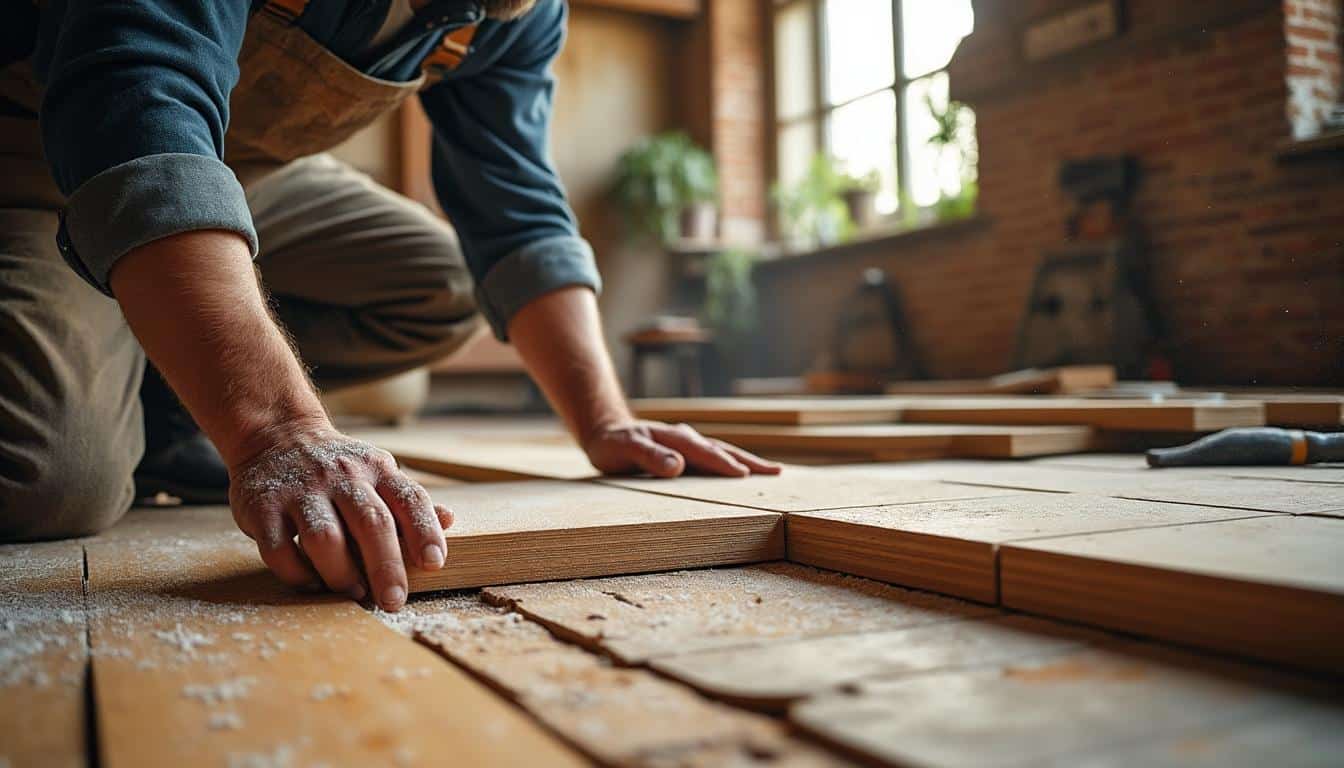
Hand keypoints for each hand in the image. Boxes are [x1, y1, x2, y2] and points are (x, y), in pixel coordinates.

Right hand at [228, 426, 451, 610]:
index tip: (435, 564)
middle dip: (386, 566)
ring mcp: (300, 491)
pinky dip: (297, 574)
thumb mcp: (377, 473)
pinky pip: (279, 549)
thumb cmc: (338, 468)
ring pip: (325, 538)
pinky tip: (312, 583)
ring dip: (341, 572)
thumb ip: (409, 501)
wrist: (275, 435)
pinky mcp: (262, 507)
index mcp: (376, 469)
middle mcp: (341, 476)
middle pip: (371, 522)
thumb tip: (449, 520)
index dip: (425, 532)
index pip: (409, 499)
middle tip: (393, 601)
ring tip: (353, 591)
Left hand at [582, 420, 781, 477]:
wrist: (605, 431)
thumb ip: (649, 456)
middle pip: (723, 449)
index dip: (724, 465)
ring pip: (722, 452)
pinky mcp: (686, 452)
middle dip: (750, 461)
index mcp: (676, 438)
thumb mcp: (624, 449)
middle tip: (776, 473)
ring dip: (746, 461)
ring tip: (771, 472)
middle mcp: (687, 438)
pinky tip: (741, 473)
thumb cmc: (613, 444)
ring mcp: (688, 444)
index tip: (745, 476)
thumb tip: (678, 465)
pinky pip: (713, 457)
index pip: (705, 453)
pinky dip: (731, 463)